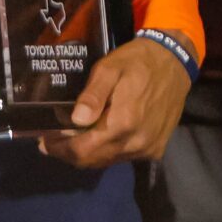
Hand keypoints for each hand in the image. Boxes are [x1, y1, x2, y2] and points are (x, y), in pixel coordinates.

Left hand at [37, 37, 190, 169]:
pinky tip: (107, 134)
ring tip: (80, 135)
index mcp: (122, 123)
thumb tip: (76, 120)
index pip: (80, 151)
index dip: (58, 149)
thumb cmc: (139, 61)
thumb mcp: (110, 68)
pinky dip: (110, 150)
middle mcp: (136, 142)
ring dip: (90, 152)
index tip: (45, 140)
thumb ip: (93, 94)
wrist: (175, 60)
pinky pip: (124, 157)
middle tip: (58, 139)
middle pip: (91, 160)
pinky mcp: (157, 148)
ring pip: (107, 161)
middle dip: (70, 152)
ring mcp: (148, 147)